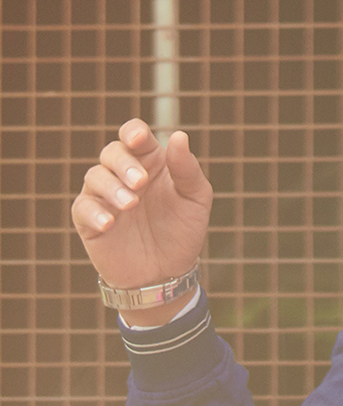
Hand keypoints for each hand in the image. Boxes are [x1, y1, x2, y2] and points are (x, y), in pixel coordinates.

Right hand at [70, 119, 212, 316]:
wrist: (167, 273)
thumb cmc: (181, 231)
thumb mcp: (195, 200)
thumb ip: (188, 170)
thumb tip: (178, 136)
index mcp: (147, 161)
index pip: (133, 134)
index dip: (133, 132)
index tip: (139, 140)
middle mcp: (121, 173)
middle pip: (112, 152)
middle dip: (124, 164)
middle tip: (141, 182)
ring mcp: (103, 195)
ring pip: (95, 177)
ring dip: (112, 188)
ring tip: (131, 204)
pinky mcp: (89, 219)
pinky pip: (83, 208)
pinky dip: (94, 213)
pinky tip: (109, 223)